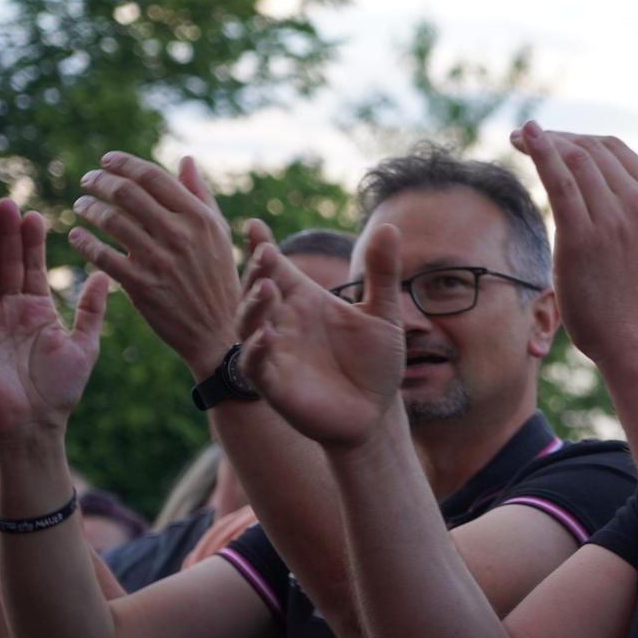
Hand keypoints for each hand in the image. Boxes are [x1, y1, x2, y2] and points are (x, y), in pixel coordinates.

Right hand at [0, 202, 109, 432]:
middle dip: (5, 235)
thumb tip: (105, 276)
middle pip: (4, 264)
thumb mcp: (84, 345)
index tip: (35, 216)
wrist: (38, 423)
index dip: (30, 243)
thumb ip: (92, 310)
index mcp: (35, 311)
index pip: (29, 268)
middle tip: (9, 204)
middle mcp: (8, 311)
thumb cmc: (61, 389)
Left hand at [69, 153, 240, 377]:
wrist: (218, 331)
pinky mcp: (141, 285)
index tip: (106, 160)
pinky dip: (84, 241)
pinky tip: (77, 235)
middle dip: (100, 181)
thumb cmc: (218, 278)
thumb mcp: (219, 234)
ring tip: (81, 205)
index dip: (124, 163)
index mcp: (200, 218)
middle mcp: (181, 235)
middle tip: (88, 181)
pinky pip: (101, 255)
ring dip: (88, 208)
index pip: (153, 177)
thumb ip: (201, 195)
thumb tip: (186, 159)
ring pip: (110, 220)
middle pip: (127, 193)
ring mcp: (160, 260)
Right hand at [236, 220, 404, 446]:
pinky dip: (256, 349)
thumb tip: (389, 226)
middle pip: (257, 290)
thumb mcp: (383, 314)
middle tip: (266, 253)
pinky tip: (266, 335)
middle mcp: (283, 322)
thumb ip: (382, 274)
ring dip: (253, 305)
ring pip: (247, 323)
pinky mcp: (274, 385)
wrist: (376, 413)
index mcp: (304, 300)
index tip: (254, 225)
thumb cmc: (375, 363)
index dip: (262, 247)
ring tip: (268, 287)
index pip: (276, 268)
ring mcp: (275, 352)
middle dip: (257, 271)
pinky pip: (254, 365)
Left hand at [510, 120, 637, 363]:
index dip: (581, 138)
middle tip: (526, 137)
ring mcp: (612, 218)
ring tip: (517, 138)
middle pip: (593, 149)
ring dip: (542, 141)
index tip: (556, 140)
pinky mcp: (582, 235)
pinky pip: (559, 181)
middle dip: (557, 137)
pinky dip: (541, 151)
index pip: (616, 150)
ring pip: (575, 160)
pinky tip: (525, 136)